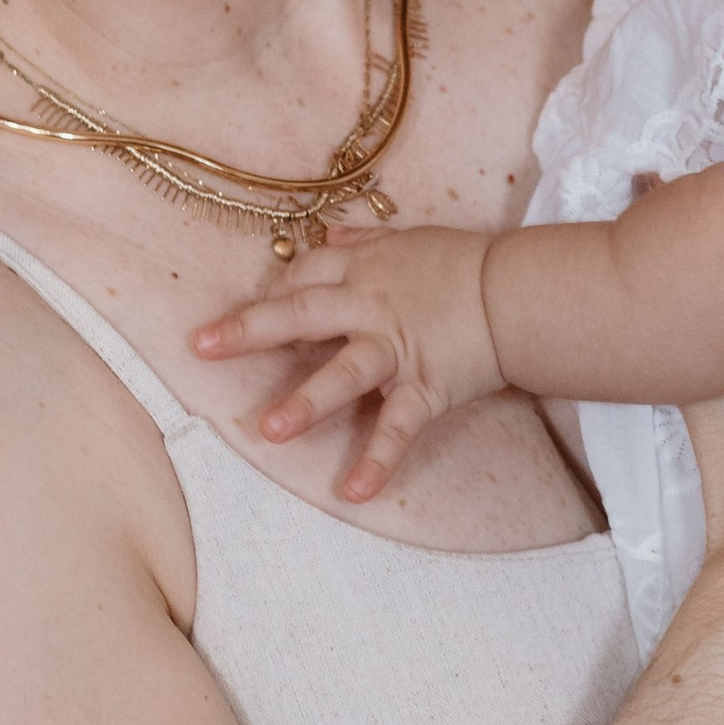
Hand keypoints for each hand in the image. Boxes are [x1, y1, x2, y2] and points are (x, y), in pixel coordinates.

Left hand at [194, 226, 506, 498]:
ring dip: (307, 402)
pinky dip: (379, 460)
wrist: (520, 292)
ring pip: (343, 373)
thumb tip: (334, 233)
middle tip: (202, 347)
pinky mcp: (426, 386)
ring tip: (270, 430)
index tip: (252, 309)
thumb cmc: (466, 264)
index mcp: (365, 269)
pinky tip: (354, 491)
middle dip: (250, 330)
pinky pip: (398, 427)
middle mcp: (371, 307)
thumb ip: (368, 238)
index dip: (275, 291)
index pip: (306, 276)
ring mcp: (396, 348)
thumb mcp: (412, 239)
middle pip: (301, 313)